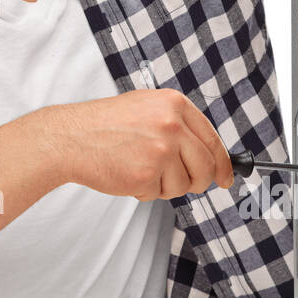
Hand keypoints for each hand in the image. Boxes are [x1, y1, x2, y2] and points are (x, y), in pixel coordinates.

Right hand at [36, 88, 233, 199]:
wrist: (71, 137)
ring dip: (164, 186)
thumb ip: (178, 127)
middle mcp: (172, 123)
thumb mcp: (146, 109)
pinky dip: (145, 192)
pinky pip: (160, 194)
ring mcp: (162, 148)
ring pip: (184, 184)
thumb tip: (209, 157)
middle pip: (206, 167)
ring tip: (138, 169)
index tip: (226, 177)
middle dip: (197, 181)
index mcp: (174, 104)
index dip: (222, 163)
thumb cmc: (105, 125)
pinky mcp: (148, 172)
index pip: (212, 139)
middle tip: (178, 183)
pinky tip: (127, 175)